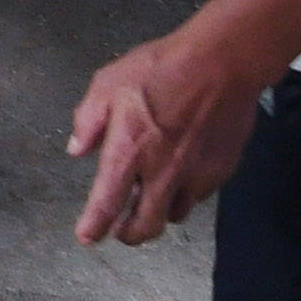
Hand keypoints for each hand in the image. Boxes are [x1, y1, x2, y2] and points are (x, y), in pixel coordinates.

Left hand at [67, 24, 272, 244]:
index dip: (95, 226)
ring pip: (175, 215)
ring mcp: (195, 176)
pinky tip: (182, 173)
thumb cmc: (162, 67)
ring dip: (160, 212)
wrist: (223, 63)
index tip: (88, 237)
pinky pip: (199, 194)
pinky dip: (187, 191)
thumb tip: (77, 148)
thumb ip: (88, 119)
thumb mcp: (109, 82)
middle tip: (121, 229)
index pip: (107, 203)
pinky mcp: (221, 171)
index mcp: (128, 152)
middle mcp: (162, 173)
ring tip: (152, 199)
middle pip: (146, 226)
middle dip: (130, 235)